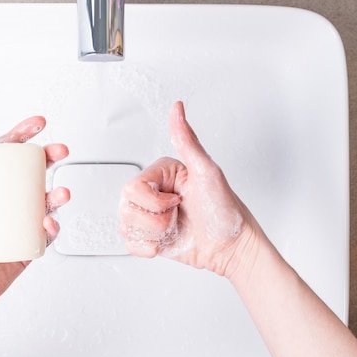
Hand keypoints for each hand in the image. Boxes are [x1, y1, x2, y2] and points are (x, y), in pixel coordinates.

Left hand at [0, 117, 69, 331]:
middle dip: (48, 160)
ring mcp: (16, 225)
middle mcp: (2, 204)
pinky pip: (45, 233)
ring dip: (56, 195)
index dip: (22, 137)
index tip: (39, 125)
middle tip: (61, 152)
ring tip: (62, 194)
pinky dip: (52, 227)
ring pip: (43, 202)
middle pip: (30, 175)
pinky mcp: (26, 246)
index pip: (5, 156)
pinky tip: (48, 225)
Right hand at [119, 101, 262, 277]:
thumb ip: (187, 140)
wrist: (230, 247)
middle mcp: (151, 193)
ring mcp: (148, 215)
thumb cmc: (224, 210)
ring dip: (154, 233)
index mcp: (160, 173)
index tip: (178, 200)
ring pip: (126, 226)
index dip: (154, 201)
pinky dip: (148, 247)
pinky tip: (166, 241)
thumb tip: (177, 109)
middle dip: (155, 220)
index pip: (132, 187)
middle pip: (125, 207)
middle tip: (177, 215)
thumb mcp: (207, 171)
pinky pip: (130, 244)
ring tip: (174, 227)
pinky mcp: (148, 236)